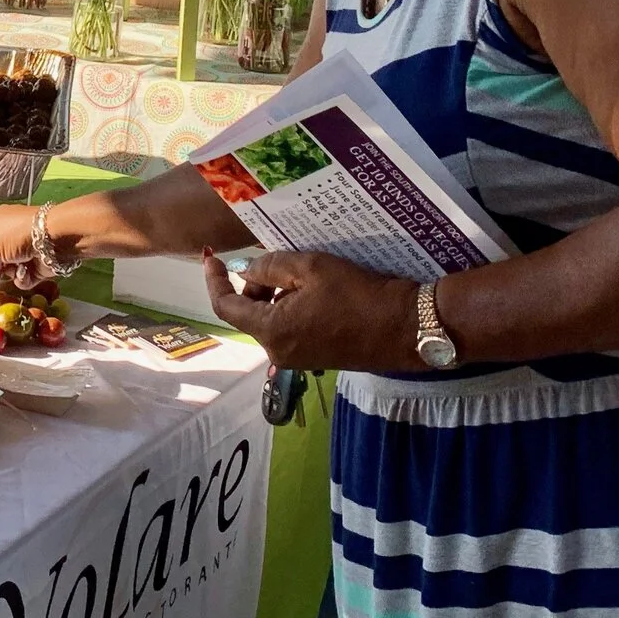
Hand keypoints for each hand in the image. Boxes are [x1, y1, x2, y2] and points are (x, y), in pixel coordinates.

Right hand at [0, 204, 44, 290]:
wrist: (54, 237)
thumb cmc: (18, 233)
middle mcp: (11, 235)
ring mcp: (25, 250)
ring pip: (9, 270)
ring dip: (9, 272)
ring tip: (14, 269)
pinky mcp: (37, 264)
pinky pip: (24, 277)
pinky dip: (23, 277)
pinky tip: (26, 271)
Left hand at [197, 247, 417, 371]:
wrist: (406, 327)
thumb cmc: (357, 295)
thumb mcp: (310, 268)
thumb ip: (269, 267)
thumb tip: (245, 272)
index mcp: (271, 331)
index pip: (225, 306)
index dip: (214, 281)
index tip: (212, 258)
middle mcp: (278, 352)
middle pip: (248, 314)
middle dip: (252, 285)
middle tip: (274, 260)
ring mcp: (298, 359)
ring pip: (270, 321)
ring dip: (273, 296)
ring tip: (298, 272)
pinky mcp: (317, 358)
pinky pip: (290, 330)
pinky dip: (290, 308)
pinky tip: (312, 291)